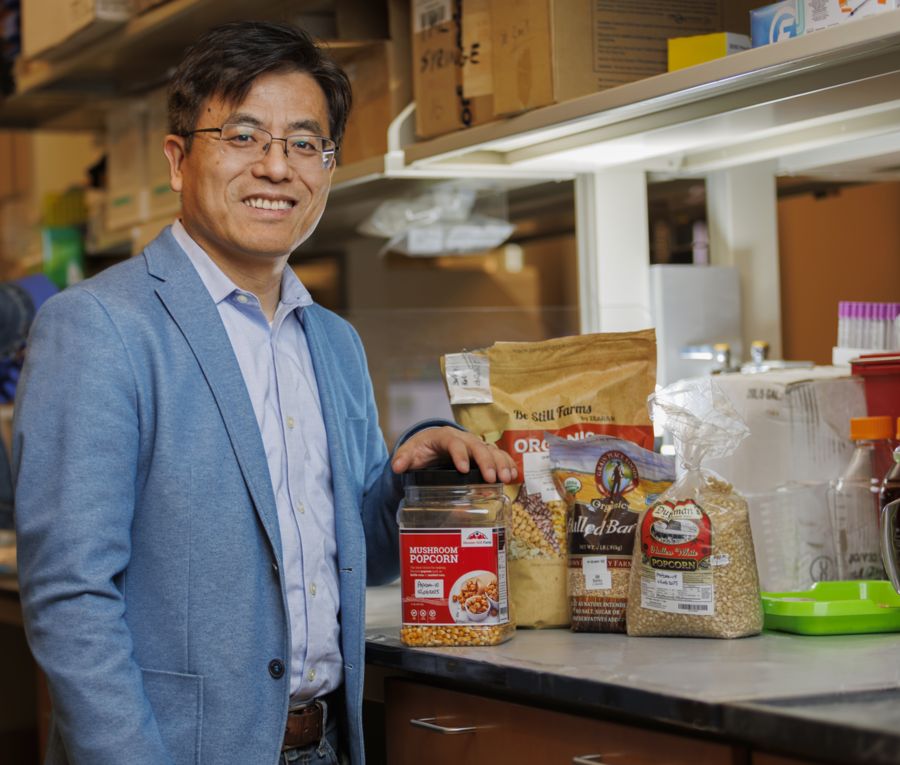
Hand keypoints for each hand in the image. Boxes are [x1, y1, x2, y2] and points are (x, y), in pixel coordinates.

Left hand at [391, 426, 517, 483]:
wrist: (433, 444)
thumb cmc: (422, 449)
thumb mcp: (410, 452)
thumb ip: (404, 458)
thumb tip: (397, 466)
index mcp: (445, 437)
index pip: (454, 443)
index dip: (460, 455)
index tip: (463, 470)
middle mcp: (464, 439)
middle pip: (478, 446)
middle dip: (486, 462)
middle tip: (492, 479)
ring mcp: (476, 445)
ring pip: (492, 450)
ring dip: (501, 463)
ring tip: (507, 478)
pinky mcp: (484, 454)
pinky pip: (499, 456)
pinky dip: (508, 464)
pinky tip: (513, 477)